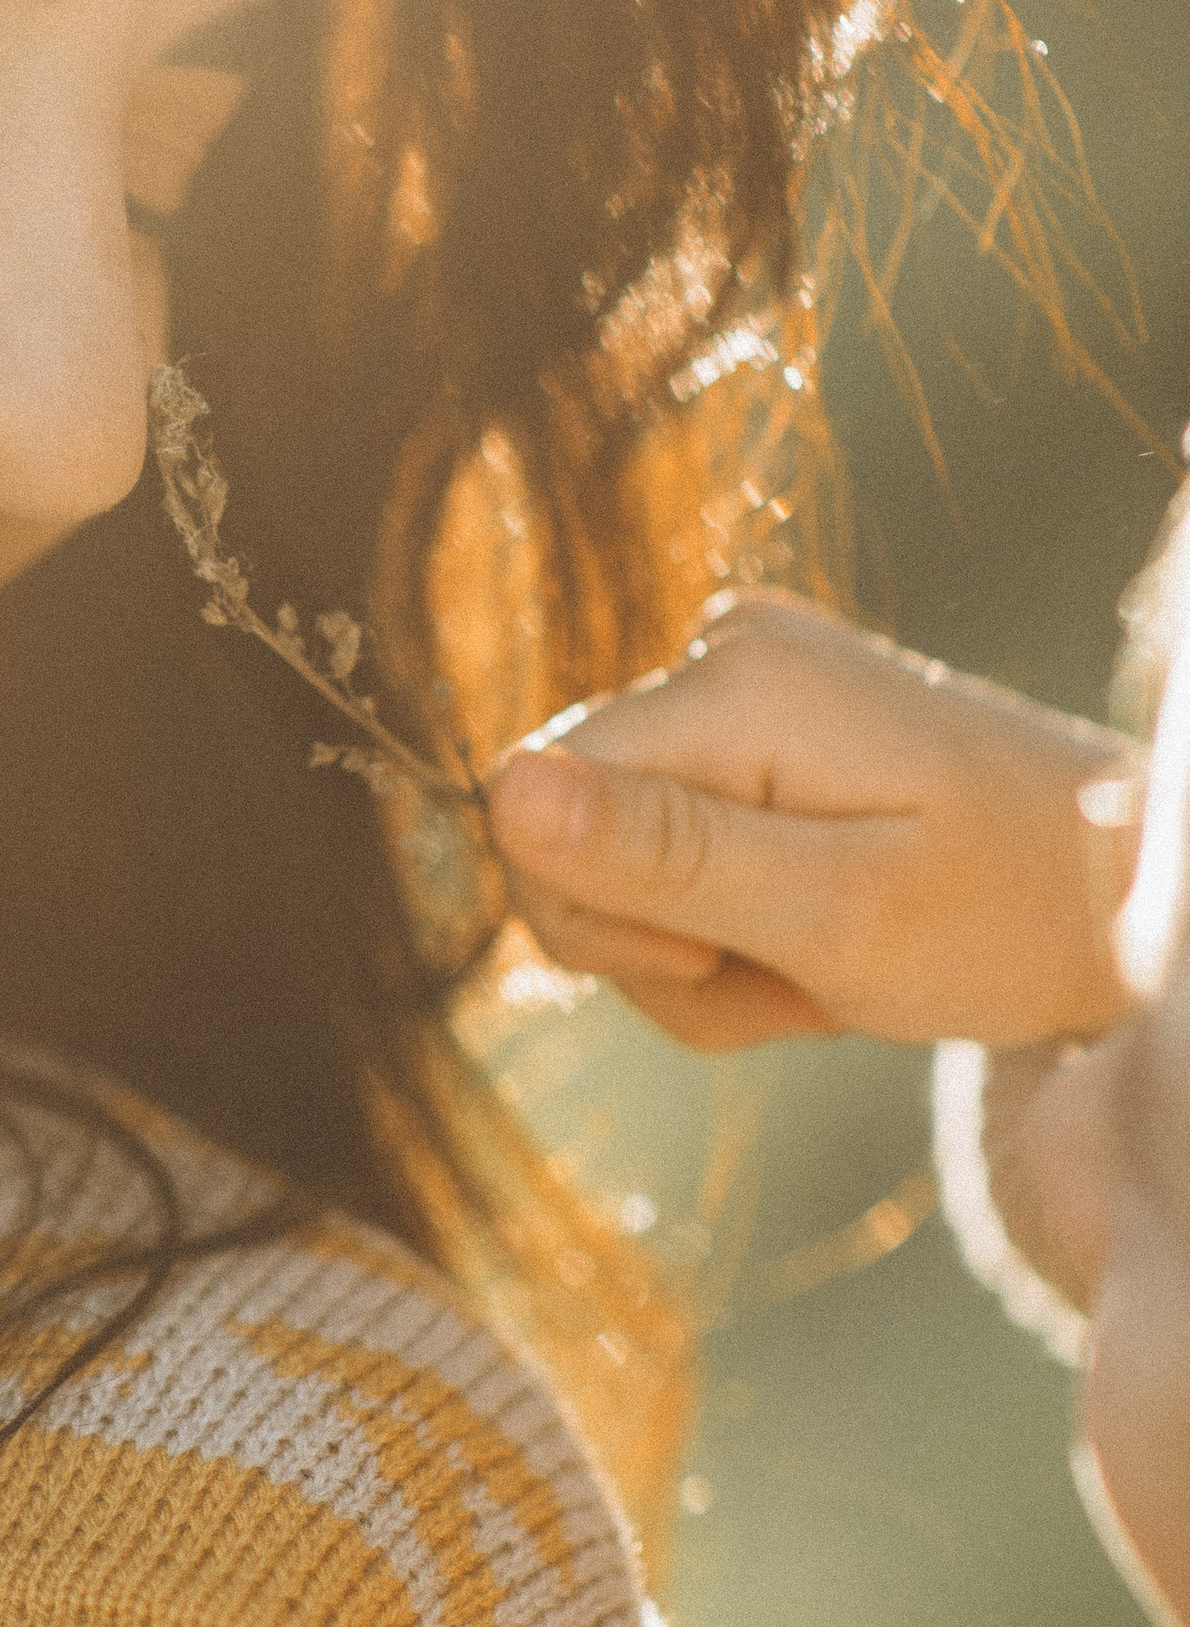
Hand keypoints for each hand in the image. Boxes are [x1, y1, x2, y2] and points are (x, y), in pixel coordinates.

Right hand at [483, 589, 1141, 1051]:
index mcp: (738, 679)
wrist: (1132, 897)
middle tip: (788, 979)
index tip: (722, 958)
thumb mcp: (835, 914)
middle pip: (568, 830)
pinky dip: (731, 921)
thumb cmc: (1009, 918)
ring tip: (821, 970)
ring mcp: (750, 676)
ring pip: (617, 855)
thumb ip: (663, 856)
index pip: (532, 800)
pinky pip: (676, 840)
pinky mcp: (766, 720)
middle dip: (655, 944)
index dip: (599, 916)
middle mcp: (728, 647)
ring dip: (700, 952)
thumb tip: (500, 792)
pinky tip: (819, 940)